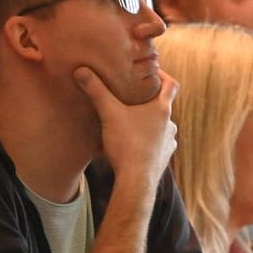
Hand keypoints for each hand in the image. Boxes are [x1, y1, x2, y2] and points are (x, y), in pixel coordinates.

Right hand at [73, 66, 178, 187]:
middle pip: (164, 107)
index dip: (163, 75)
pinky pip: (156, 146)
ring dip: (148, 123)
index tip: (151, 72)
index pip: (171, 85)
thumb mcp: (109, 114)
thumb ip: (96, 91)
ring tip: (130, 121)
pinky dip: (146, 142)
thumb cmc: (127, 144)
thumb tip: (81, 70)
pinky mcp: (163, 160)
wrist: (136, 181)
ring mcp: (169, 144)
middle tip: (133, 97)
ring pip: (160, 127)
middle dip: (149, 102)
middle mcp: (170, 125)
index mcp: (162, 110)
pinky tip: (132, 145)